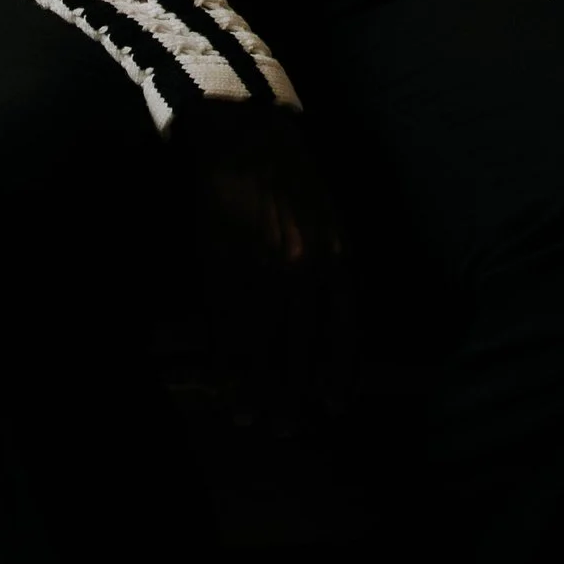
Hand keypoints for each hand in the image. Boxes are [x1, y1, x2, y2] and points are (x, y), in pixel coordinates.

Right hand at [183, 109, 348, 433]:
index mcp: (335, 257)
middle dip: (293, 396)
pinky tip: (224, 388)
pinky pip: (227, 331)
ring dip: (257, 392)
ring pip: (263, 350)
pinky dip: (226, 366)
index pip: (342, 333)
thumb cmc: (289, 175)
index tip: (333, 406)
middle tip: (287, 429)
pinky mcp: (221, 270)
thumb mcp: (328, 218)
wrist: (241, 135)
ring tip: (253, 421)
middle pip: (301, 351)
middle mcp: (303, 271)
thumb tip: (327, 320)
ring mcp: (260, 273)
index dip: (337, 375)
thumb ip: (329, 267)